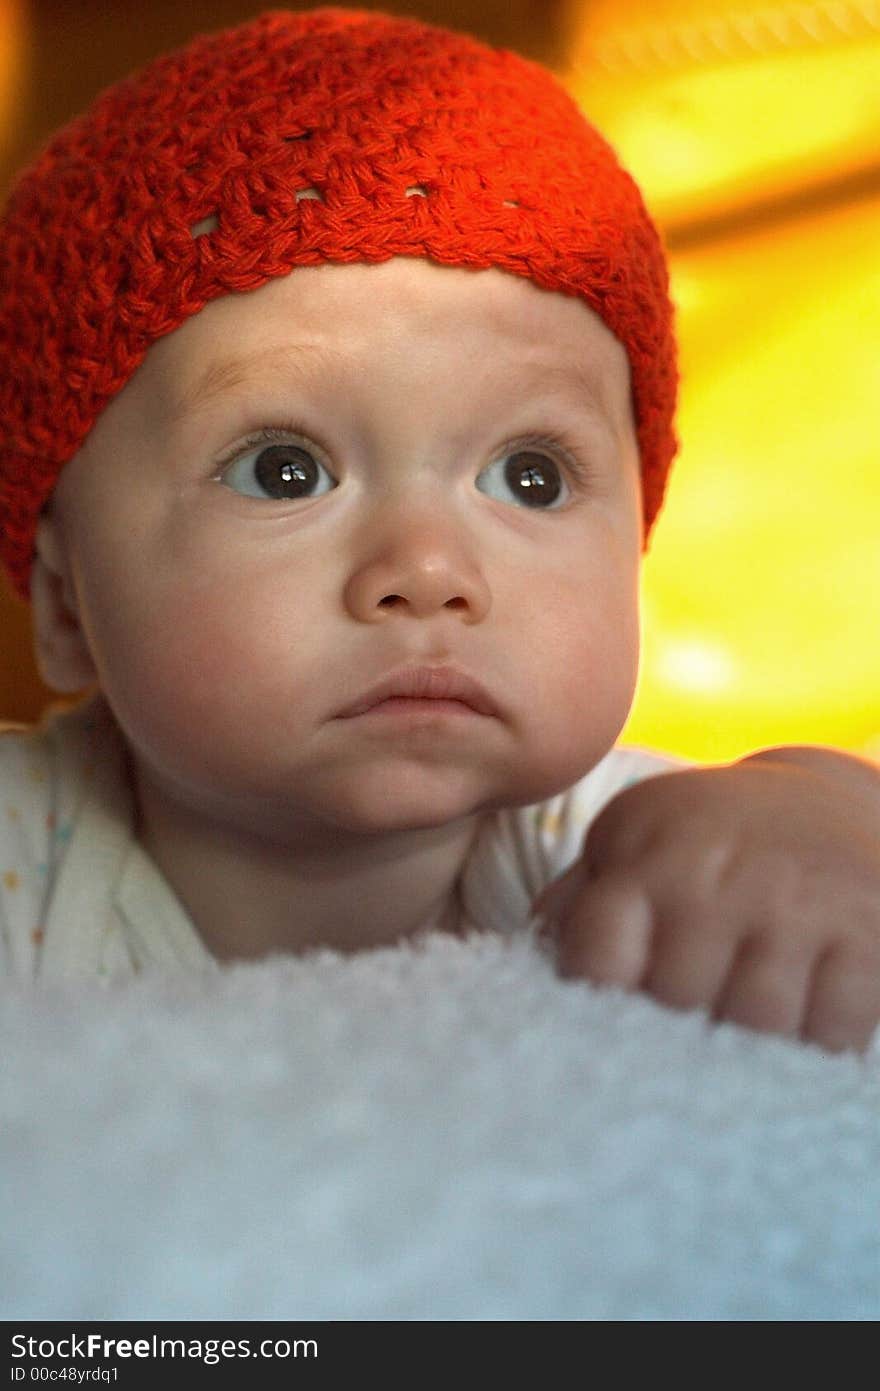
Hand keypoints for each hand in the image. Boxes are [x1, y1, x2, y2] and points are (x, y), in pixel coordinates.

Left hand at [530, 753, 879, 1052]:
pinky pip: (832, 1030)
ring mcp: (797, 903)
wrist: (823, 797)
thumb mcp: (637, 841)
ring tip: (729, 1054)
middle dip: (669, 1039)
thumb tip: (523, 966)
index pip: (597, 957)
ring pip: (755, 1025)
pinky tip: (796, 1035)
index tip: (600, 1029)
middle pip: (675, 1004)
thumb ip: (581, 899)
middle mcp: (718, 876)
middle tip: (669, 1055)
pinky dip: (813, 1049)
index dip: (595, 1006)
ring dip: (742, 1053)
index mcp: (650, 855)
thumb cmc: (707, 838)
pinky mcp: (867, 931)